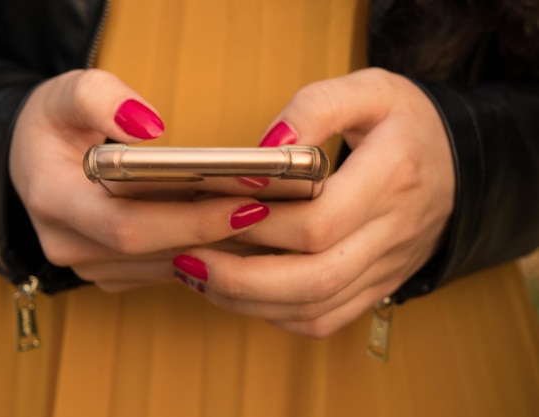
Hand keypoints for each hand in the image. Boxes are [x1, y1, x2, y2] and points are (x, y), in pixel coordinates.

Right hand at [9, 69, 269, 291]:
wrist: (34, 158)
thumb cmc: (55, 122)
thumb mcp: (66, 92)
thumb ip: (100, 97)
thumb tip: (150, 129)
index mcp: (52, 199)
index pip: (127, 224)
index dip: (189, 219)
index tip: (246, 201)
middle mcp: (66, 243)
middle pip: (151, 251)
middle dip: (213, 233)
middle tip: (271, 212)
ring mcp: (88, 264)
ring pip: (162, 267)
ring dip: (214, 249)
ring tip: (266, 222)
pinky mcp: (110, 272)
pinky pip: (163, 270)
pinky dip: (202, 253)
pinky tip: (237, 233)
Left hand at [171, 68, 454, 336]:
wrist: (458, 165)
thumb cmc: (405, 124)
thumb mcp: (370, 90)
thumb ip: (316, 107)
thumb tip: (264, 144)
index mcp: (394, 177)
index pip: (320, 220)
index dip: (260, 222)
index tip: (210, 208)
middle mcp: (394, 232)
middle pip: (314, 278)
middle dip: (242, 277)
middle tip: (188, 257)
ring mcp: (387, 268)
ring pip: (315, 307)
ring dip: (249, 301)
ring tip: (199, 277)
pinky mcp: (376, 286)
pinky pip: (324, 319)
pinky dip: (275, 315)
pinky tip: (239, 293)